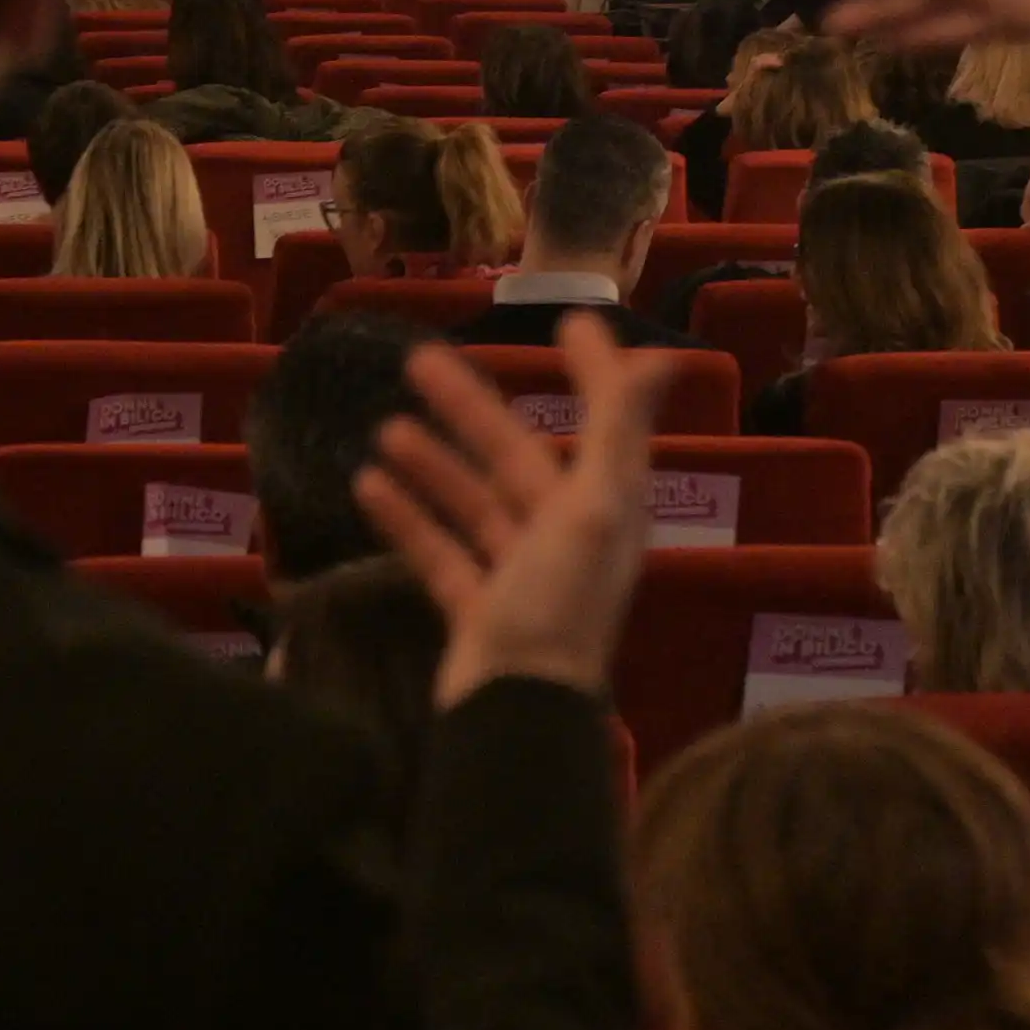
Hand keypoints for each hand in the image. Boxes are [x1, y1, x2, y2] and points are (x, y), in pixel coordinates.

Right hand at [356, 312, 674, 705]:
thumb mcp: (597, 505)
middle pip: (517, 457)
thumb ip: (619, 427)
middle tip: (416, 358)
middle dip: (469, 408)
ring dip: (433, 463)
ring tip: (386, 425)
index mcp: (608, 507)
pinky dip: (408, 518)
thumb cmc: (560, 603)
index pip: (604, 422)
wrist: (516, 709)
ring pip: (473, 503)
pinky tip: (367, 486)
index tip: (568, 320)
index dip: (594, 372)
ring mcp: (520, 577)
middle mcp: (570, 537)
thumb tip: (661, 354)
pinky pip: (439, 553)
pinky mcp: (477, 611)